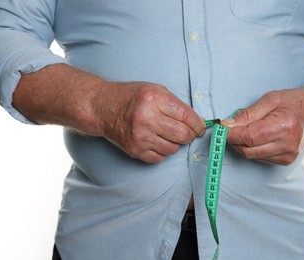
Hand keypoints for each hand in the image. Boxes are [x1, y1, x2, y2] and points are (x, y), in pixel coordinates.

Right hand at [13, 64, 204, 162]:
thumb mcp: (156, 90)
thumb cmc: (131, 97)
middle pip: (183, 135)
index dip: (199, 124)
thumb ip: (176, 105)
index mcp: (154, 100)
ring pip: (173, 149)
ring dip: (175, 143)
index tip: (201, 127)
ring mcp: (140, 137)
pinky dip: (162, 151)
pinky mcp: (135, 150)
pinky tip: (156, 140)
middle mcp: (146, 119)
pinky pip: (160, 157)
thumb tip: (196, 122)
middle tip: (189, 133)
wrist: (102, 107)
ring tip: (167, 133)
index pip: (187, 116)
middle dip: (190, 135)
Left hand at [223, 67, 303, 165]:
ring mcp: (288, 155)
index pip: (249, 137)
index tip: (220, 129)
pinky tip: (258, 137)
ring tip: (246, 130)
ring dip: (242, 145)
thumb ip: (247, 114)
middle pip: (248, 149)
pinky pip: (259, 158)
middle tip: (229, 128)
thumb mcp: (269, 100)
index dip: (230, 134)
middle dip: (233, 140)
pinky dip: (253, 149)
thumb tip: (227, 126)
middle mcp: (288, 144)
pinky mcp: (286, 161)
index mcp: (284, 126)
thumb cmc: (292, 103)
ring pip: (252, 155)